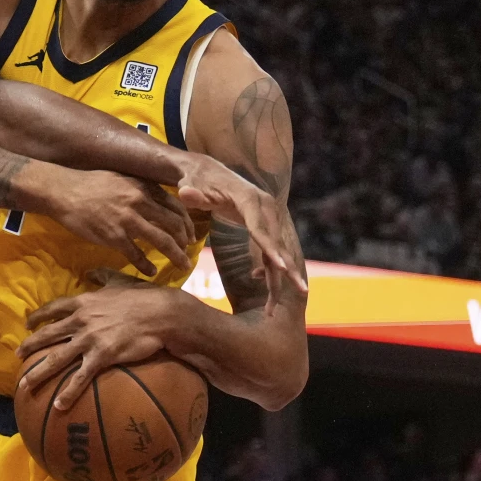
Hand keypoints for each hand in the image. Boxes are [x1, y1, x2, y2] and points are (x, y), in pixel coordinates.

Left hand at [16, 270, 181, 411]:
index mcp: (83, 302)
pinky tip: (58, 405)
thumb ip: (102, 276)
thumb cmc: (142, 297)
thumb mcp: (119, 281)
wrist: (161, 314)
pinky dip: (68, 392)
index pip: (53, 308)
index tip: (27, 323)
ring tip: (25, 385)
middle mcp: (80, 320)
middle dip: (29, 346)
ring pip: (56, 358)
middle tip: (17, 356)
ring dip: (38, 373)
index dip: (38, 316)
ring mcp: (89, 339)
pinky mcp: (101, 356)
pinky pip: (80, 377)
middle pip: (47, 335)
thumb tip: (92, 273)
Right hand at [42, 168, 193, 276]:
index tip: (190, 234)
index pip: (176, 206)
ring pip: (162, 241)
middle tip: (188, 252)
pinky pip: (137, 255)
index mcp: (143, 188)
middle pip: (174, 225)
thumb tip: (157, 201)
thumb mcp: (121, 178)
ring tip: (182, 266)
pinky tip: (151, 272)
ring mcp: (128, 220)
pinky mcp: (114, 236)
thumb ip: (140, 189)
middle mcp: (140, 202)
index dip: (187, 222)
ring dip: (176, 256)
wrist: (63, 191)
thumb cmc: (90, 183)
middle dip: (185, 241)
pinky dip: (146, 266)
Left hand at [175, 153, 306, 312]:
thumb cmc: (197, 181)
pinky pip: (272, 252)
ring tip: (274, 310)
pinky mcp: (265, 225)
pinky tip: (265, 292)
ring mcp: (269, 217)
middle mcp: (266, 208)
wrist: (207, 171)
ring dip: (280, 280)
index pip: (261, 228)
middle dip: (283, 273)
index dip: (271, 248)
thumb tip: (186, 194)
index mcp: (249, 199)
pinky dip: (271, 272)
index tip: (282, 267)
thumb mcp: (191, 186)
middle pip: (277, 245)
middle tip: (294, 297)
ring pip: (278, 252)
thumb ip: (191, 194)